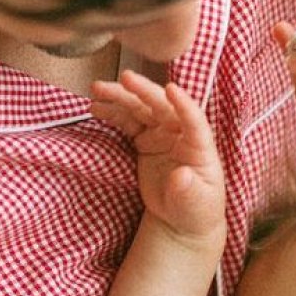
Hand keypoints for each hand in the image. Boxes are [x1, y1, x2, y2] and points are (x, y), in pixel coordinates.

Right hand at [91, 70, 225, 244]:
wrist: (180, 217)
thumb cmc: (196, 209)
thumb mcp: (196, 204)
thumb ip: (189, 190)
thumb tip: (182, 176)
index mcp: (199, 146)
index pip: (194, 120)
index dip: (184, 104)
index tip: (171, 89)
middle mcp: (180, 133)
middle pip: (162, 106)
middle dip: (143, 91)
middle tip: (124, 78)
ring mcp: (161, 134)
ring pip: (141, 109)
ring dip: (120, 97)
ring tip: (97, 90)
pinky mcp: (145, 140)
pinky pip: (127, 122)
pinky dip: (112, 114)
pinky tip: (96, 108)